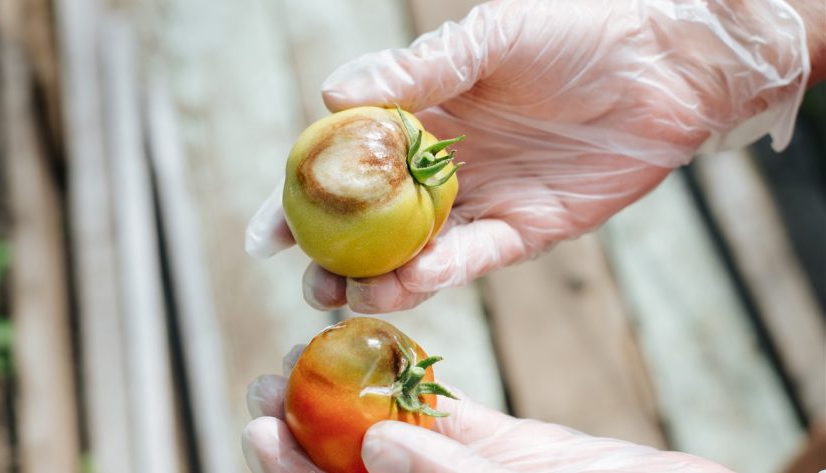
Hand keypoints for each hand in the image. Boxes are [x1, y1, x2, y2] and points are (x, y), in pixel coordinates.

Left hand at [242, 349, 732, 471]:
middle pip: (352, 469)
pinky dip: (417, 376)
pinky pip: (448, 408)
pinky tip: (389, 338)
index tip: (257, 425)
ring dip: (353, 393)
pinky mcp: (501, 444)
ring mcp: (466, 472)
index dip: (293, 471)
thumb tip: (373, 445)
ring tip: (313, 348)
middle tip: (266, 380)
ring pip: (394, 431)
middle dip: (306, 427)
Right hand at [246, 0, 808, 312]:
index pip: (347, 166)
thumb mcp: (488, 38)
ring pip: (416, 252)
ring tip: (345, 295)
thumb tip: (330, 96)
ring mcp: (480, 202)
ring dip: (378, 278)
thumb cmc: (573, 33)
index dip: (302, 199)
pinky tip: (401, 286)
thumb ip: (415, 69)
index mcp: (421, 117)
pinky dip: (436, 275)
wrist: (663, 64)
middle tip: (308, 284)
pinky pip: (471, 258)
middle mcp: (442, 168)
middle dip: (333, 258)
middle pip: (372, 223)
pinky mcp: (523, 231)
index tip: (265, 235)